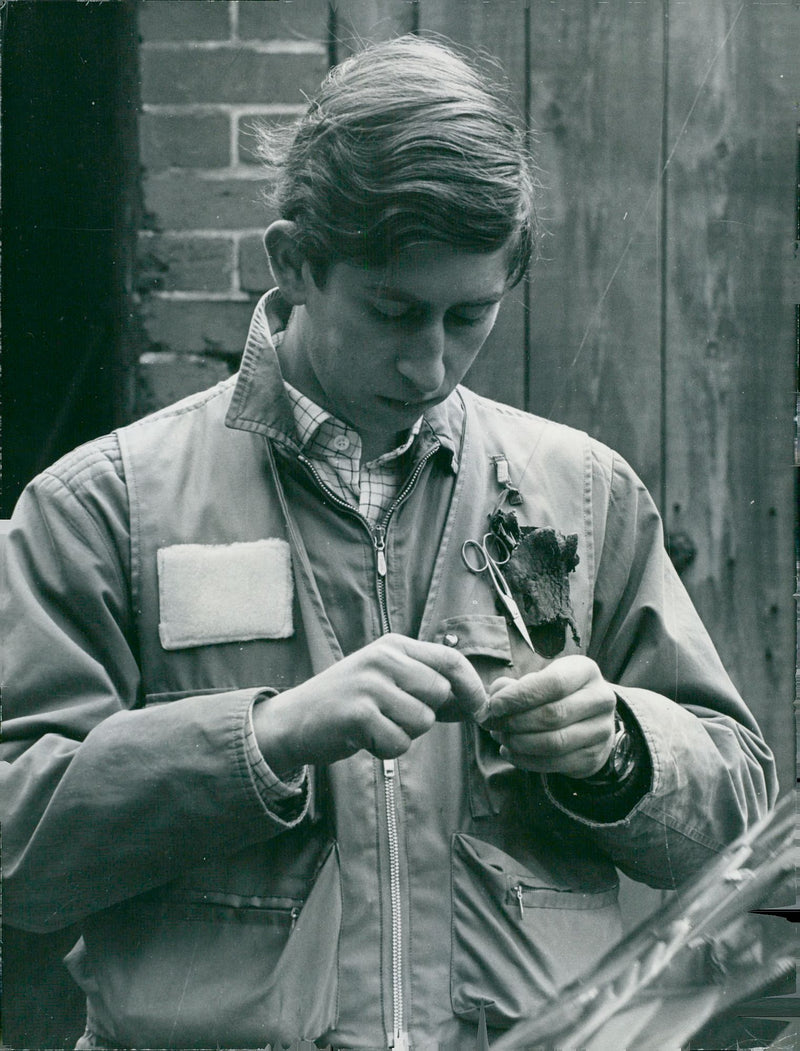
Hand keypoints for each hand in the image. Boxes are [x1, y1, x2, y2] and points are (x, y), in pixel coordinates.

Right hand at [253, 633, 486, 775]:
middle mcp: (382, 658)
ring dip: (404, 733)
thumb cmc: (346, 703)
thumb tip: (475, 702)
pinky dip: (386, 749)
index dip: (472, 685)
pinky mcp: (358, 714)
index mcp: (393, 645)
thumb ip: (426, 686)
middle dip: (427, 715)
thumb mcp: (386, 680)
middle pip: (440, 693)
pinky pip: (399, 742)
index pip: (450, 658)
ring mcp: (369, 684)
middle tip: (394, 717)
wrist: (292, 721)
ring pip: (422, 720)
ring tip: (375, 726)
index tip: (481, 708)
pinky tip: (364, 738)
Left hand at [484, 655, 616, 777]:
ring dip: (519, 743)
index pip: (553, 683)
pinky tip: (510, 752)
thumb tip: (495, 698)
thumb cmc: (557, 693)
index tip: (495, 705)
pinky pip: (556, 763)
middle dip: (515, 722)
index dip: (520, 696)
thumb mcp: (540, 679)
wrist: (589, 717)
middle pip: (553, 715)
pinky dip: (526, 760)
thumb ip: (515, 686)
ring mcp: (601, 730)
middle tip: (492, 724)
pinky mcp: (594, 757)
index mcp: (586, 671)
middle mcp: (600, 699)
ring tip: (500, 737)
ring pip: (554, 743)